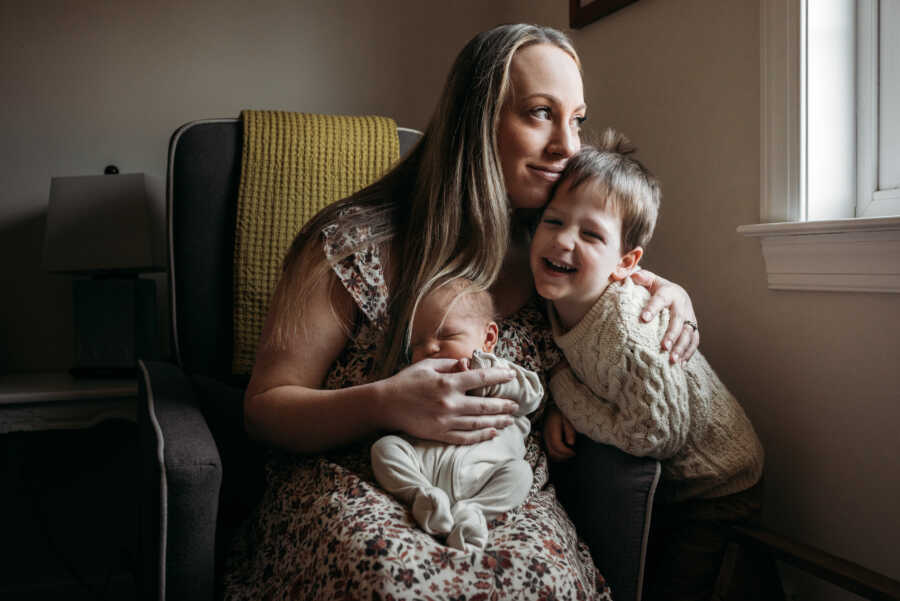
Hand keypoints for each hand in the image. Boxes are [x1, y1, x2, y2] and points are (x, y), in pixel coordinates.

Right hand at [380, 358, 518, 444]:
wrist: (386, 404)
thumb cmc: (407, 381)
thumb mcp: (428, 366)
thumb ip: (450, 365)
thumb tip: (469, 364)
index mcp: (447, 382)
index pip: (480, 378)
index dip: (498, 376)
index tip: (510, 375)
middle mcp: (450, 402)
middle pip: (484, 405)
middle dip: (503, 405)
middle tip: (516, 405)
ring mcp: (445, 421)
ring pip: (478, 423)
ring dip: (497, 421)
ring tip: (510, 420)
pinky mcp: (440, 434)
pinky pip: (465, 438)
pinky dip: (481, 436)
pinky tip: (492, 433)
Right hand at [543, 406, 575, 460]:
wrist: (549, 409)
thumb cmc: (560, 413)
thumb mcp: (567, 419)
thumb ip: (570, 431)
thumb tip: (571, 444)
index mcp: (552, 431)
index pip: (557, 446)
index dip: (566, 452)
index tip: (574, 452)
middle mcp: (546, 436)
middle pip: (553, 453)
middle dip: (564, 457)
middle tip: (573, 454)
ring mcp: (544, 439)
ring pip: (550, 454)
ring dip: (560, 457)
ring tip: (569, 454)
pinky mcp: (545, 440)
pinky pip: (549, 451)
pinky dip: (557, 455)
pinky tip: (564, 452)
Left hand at [630, 269, 699, 363]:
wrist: (675, 293)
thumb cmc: (656, 288)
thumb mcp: (649, 279)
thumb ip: (641, 277)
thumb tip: (632, 275)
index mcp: (670, 292)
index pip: (660, 300)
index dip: (652, 308)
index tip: (643, 318)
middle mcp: (682, 305)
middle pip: (679, 320)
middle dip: (672, 334)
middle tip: (663, 346)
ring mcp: (690, 317)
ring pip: (689, 333)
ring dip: (682, 347)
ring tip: (672, 360)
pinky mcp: (694, 328)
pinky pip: (694, 341)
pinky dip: (688, 353)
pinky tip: (680, 365)